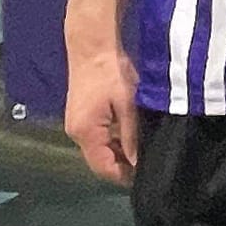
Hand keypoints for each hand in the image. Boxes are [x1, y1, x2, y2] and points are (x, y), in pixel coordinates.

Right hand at [64, 47, 139, 184]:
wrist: (92, 48)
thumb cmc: (111, 73)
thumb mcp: (128, 105)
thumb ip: (131, 136)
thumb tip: (136, 162)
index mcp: (86, 133)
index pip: (103, 167)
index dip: (123, 176)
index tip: (145, 177)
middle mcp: (76, 134)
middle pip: (99, 161)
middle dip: (122, 165)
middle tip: (149, 163)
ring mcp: (76, 125)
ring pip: (99, 150)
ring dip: (119, 152)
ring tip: (144, 151)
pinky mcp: (80, 117)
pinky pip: (97, 137)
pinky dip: (113, 140)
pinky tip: (131, 136)